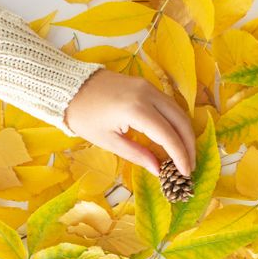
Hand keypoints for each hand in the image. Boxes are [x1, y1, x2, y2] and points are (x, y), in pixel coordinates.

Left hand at [64, 68, 195, 175]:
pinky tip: (176, 138)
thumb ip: (137, 155)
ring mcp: (149, 86)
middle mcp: (148, 94)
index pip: (168, 135)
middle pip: (180, 121)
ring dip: (186, 134)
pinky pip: (170, 105)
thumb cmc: (84, 117)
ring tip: (185, 155)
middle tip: (189, 167)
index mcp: (135, 109)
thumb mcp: (108, 141)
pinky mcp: (147, 85)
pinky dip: (177, 123)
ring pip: (179, 111)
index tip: (185, 173)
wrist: (68, 87)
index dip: (180, 156)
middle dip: (189, 146)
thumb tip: (158, 170)